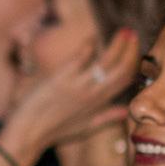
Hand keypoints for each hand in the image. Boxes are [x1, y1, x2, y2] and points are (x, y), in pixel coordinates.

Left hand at [1, 28, 138, 156]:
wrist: (28, 133)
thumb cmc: (54, 131)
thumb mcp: (86, 126)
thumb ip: (107, 117)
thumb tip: (124, 110)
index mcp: (99, 103)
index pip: (125, 81)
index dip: (134, 63)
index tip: (135, 49)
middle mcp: (93, 94)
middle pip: (122, 70)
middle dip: (131, 50)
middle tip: (132, 34)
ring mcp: (79, 86)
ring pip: (107, 62)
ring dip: (118, 45)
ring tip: (124, 31)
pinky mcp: (62, 79)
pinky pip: (82, 57)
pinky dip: (90, 45)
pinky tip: (92, 37)